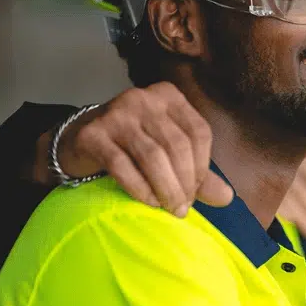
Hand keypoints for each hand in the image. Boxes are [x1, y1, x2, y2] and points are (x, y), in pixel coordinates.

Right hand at [50, 83, 232, 215]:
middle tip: (183, 208)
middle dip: (185, 182)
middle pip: (177, 145)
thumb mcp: (169, 152)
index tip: (198, 192)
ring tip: (170, 209)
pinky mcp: (93, 133)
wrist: (78, 141)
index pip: (199, 132)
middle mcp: (143, 98)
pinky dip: (140, 188)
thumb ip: (198, 172)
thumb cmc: (133, 147)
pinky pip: (123, 166)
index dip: (203, 166)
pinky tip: (148, 203)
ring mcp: (116, 113)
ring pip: (153, 156)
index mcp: (168, 96)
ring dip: (166, 188)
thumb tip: (227, 197)